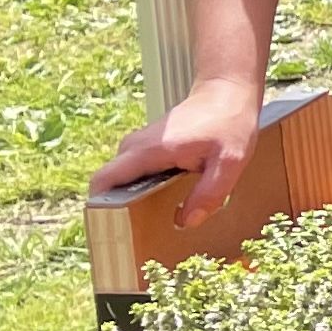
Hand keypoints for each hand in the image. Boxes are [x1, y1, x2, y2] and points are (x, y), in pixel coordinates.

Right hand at [91, 76, 266, 228]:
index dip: (100, 207)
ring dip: (131, 201)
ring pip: (121, 181)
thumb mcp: (231, 162)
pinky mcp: (145, 149)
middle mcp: (134, 148)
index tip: (112, 230)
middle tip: (138, 237)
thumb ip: (209, 193)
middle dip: (118, 211)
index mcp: (148, 151)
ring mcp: (137, 147)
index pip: (104, 181)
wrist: (227, 92)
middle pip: (109, 185)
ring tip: (151, 224)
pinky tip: (162, 204)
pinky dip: (141, 190)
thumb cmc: (230, 124)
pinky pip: (133, 175)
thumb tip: (185, 222)